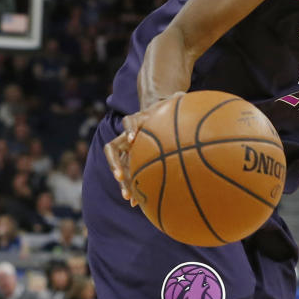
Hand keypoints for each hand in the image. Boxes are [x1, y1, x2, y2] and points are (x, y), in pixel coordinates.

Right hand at [104, 92, 184, 206]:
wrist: (155, 117)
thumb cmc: (165, 111)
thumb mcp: (172, 104)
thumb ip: (177, 100)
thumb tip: (184, 95)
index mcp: (137, 121)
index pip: (128, 123)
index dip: (129, 129)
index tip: (132, 138)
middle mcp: (126, 137)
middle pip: (114, 150)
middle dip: (115, 165)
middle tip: (120, 177)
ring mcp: (125, 151)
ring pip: (118, 167)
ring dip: (122, 181)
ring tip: (128, 196)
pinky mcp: (129, 163)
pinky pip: (127, 176)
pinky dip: (132, 188)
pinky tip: (138, 204)